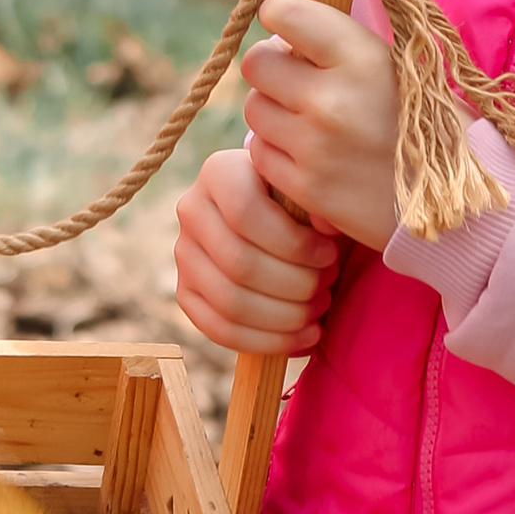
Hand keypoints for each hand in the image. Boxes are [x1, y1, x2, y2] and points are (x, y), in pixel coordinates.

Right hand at [173, 146, 337, 356]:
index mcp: (219, 172)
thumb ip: (317, 204)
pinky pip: (220, 329)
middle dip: (295, 284)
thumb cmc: (301, 205)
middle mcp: (191, 209)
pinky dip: (267, 341)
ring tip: (319, 309)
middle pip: (239, 263)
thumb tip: (326, 229)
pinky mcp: (186, 292)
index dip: (292, 243)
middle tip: (327, 286)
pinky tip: (304, 338)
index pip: (245, 212)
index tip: (330, 255)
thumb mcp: (308, 191)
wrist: (276, 217)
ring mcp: (184, 254)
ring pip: (230, 301)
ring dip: (285, 316)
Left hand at [240, 0, 400, 250]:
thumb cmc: (421, 122)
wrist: (456, 201)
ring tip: (311, 122)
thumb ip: (337, 41)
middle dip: (274, 68)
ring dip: (274, 111)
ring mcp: (315, 146)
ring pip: (254, 108)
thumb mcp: (393, 65)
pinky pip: (259, 152)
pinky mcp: (305, 186)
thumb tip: (280, 18)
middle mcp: (331, 99)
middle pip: (257, 62)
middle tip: (299, 80)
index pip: (284, 13)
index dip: (281, 16)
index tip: (290, 28)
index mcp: (361, 57)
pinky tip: (312, 155)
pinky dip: (278, 151)